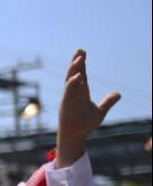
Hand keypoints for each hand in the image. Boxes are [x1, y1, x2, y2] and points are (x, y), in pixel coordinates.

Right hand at [56, 49, 120, 167]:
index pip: (82, 74)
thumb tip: (118, 94)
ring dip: (74, 69)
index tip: (82, 53)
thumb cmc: (85, 124)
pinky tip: (77, 76)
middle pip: (75, 73)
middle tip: (80, 50)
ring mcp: (70, 97)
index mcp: (81, 92)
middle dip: (76, 62)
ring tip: (78, 59)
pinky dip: (72, 83)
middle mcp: (74, 92)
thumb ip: (108, 102)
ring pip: (70, 80)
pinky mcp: (67, 104)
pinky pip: (69, 91)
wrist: (76, 135)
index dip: (82, 64)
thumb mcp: (100, 111)